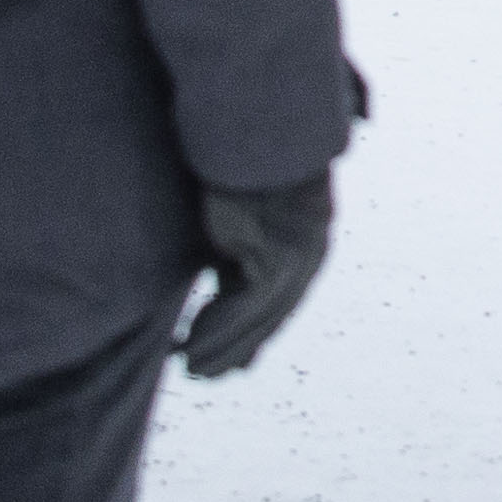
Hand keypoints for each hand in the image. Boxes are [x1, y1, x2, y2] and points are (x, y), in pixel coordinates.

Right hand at [180, 174, 332, 379]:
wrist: (254, 127)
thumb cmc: (242, 171)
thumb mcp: (240, 227)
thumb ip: (238, 266)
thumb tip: (222, 304)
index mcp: (309, 246)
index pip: (279, 305)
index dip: (248, 337)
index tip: (222, 362)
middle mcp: (310, 254)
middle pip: (273, 317)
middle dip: (236, 349)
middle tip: (203, 374)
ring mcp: (298, 255)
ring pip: (260, 317)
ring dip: (222, 346)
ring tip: (192, 367)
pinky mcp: (275, 253)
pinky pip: (249, 305)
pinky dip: (219, 327)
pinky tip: (191, 340)